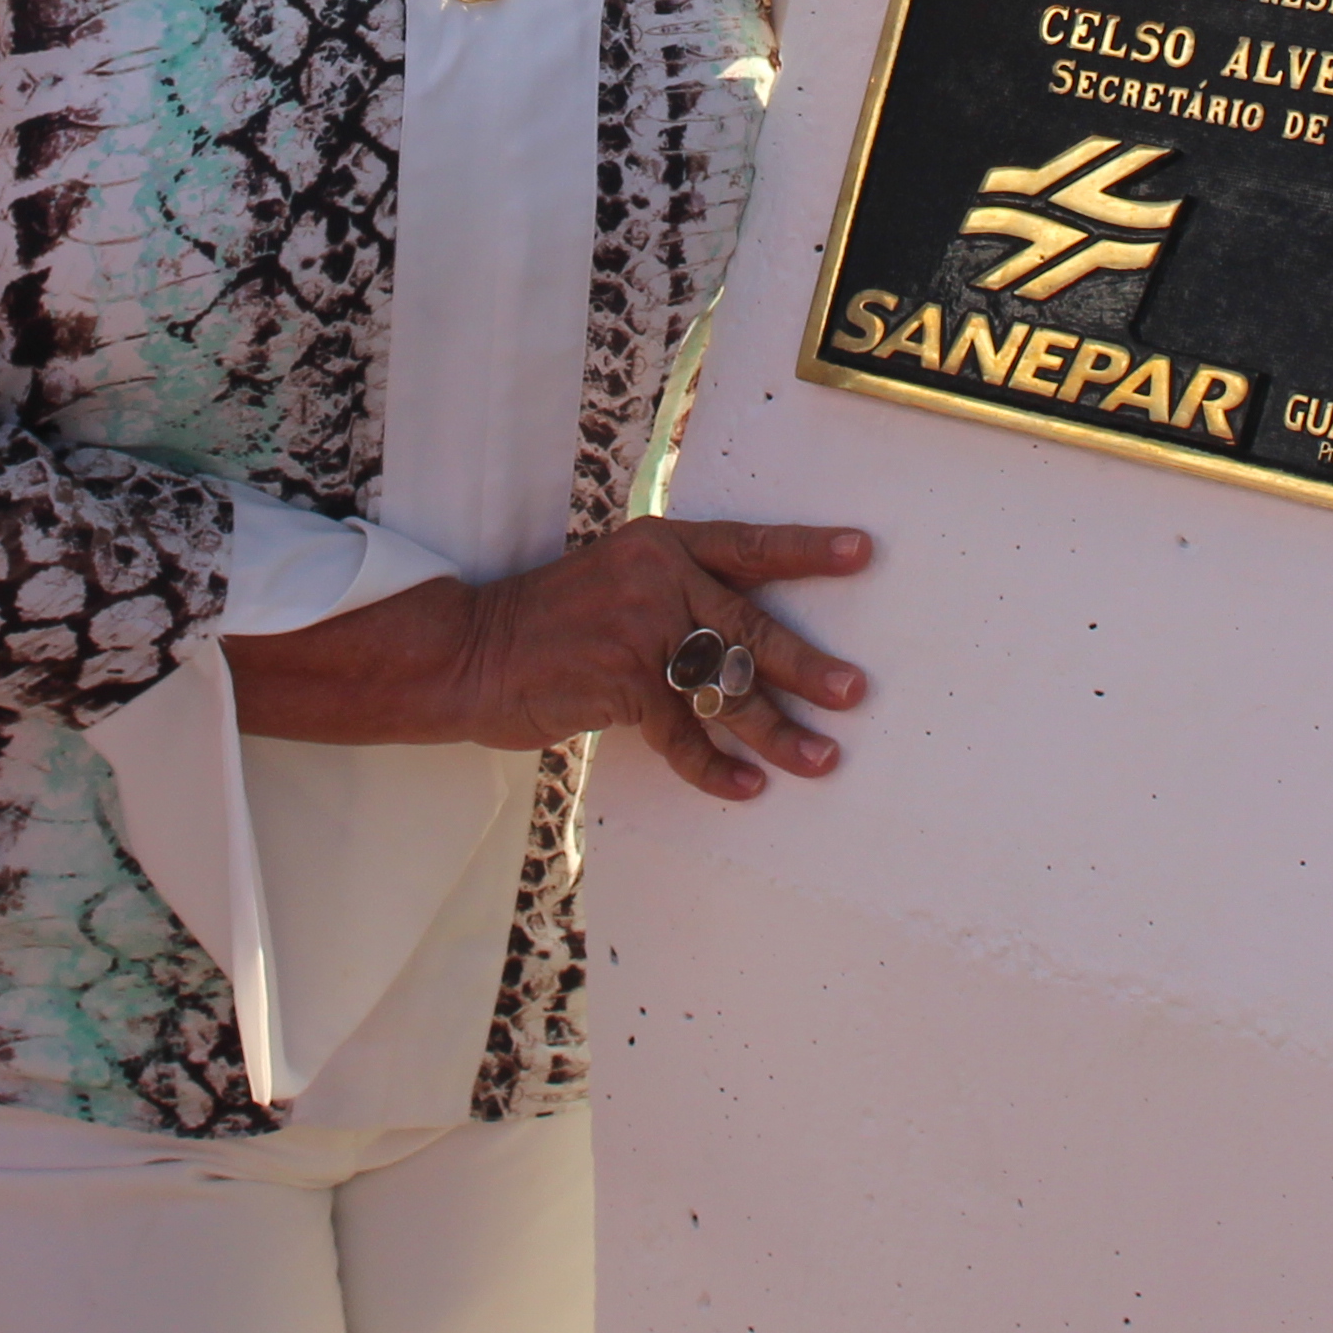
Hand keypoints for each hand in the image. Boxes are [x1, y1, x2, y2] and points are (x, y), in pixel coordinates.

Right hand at [461, 517, 874, 800]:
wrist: (470, 649)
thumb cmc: (547, 621)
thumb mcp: (616, 579)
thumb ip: (676, 592)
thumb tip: (744, 637)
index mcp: (662, 545)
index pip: (748, 544)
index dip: (807, 550)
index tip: (863, 551)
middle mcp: (658, 579)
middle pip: (750, 625)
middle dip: (807, 664)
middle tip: (854, 690)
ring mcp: (640, 631)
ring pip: (727, 689)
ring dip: (778, 731)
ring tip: (822, 758)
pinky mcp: (622, 684)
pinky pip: (685, 737)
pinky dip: (716, 769)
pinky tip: (747, 788)